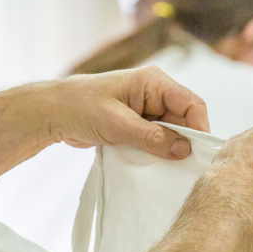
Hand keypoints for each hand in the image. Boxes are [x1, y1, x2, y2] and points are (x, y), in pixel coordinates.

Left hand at [46, 66, 208, 159]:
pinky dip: (157, 151)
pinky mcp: (137, 124)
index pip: (191, 104)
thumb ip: (152, 137)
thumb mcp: (118, 124)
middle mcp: (154, 93)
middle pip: (184, 120)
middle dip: (184, 142)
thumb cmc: (81, 108)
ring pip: (171, 132)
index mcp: (154, 82)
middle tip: (183, 168)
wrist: (53, 113)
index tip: (198, 154)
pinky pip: (157, 138)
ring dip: (169, 149)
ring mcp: (146, 109)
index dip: (199, 128)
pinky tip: (154, 165)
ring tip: (168, 169)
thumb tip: (183, 149)